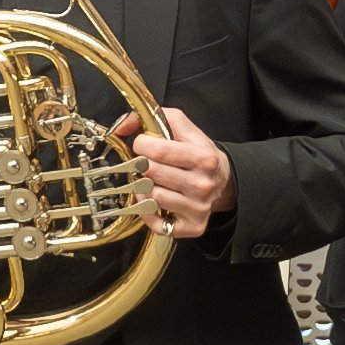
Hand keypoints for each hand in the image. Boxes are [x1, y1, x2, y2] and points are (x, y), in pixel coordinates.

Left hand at [134, 106, 234, 238]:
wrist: (223, 181)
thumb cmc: (198, 154)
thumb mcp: (183, 129)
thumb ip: (154, 118)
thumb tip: (121, 127)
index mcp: (204, 158)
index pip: (159, 151)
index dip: (142, 144)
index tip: (142, 144)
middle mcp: (203, 185)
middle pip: (152, 174)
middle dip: (141, 165)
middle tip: (144, 163)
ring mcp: (198, 208)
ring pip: (152, 197)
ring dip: (143, 187)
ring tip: (149, 181)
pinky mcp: (192, 227)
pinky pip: (156, 223)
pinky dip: (147, 212)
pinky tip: (152, 201)